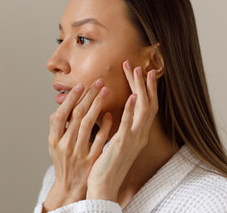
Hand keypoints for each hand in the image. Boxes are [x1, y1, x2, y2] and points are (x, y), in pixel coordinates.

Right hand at [43, 78, 112, 210]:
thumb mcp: (54, 144)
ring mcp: (79, 153)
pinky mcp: (92, 159)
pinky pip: (100, 140)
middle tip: (98, 82)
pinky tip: (110, 115)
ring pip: (89, 124)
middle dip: (88, 96)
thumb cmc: (63, 161)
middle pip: (77, 115)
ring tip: (106, 92)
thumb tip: (63, 104)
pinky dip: (105, 126)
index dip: (71, 99)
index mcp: (54, 139)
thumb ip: (57, 126)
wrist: (70, 186)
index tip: (81, 85)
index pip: (62, 114)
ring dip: (98, 106)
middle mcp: (65, 145)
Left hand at [86, 60, 157, 201]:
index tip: (140, 73)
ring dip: (141, 90)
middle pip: (148, 104)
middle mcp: (139, 135)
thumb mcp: (113, 143)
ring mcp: (133, 140)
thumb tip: (107, 114)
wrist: (103, 185)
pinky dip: (132, 110)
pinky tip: (132, 96)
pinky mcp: (122, 145)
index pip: (144, 107)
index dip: (144, 89)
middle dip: (144, 84)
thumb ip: (114, 128)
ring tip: (138, 72)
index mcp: (136, 134)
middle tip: (140, 66)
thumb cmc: (106, 164)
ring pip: (143, 110)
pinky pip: (129, 124)